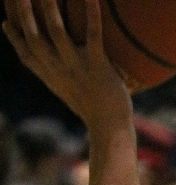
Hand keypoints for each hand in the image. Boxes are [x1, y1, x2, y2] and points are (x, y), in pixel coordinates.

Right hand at [3, 0, 130, 127]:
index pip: (26, 55)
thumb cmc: (94, 110)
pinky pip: (93, 36)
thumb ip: (58, 78)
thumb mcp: (69, 94)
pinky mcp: (97, 65)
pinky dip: (92, 14)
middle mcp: (59, 70)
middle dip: (24, 14)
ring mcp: (77, 67)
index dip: (14, 38)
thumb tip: (53, 68)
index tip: (5, 22)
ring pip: (57, 33)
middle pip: (34, 38)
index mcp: (51, 77)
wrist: (111, 127)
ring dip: (50, 8)